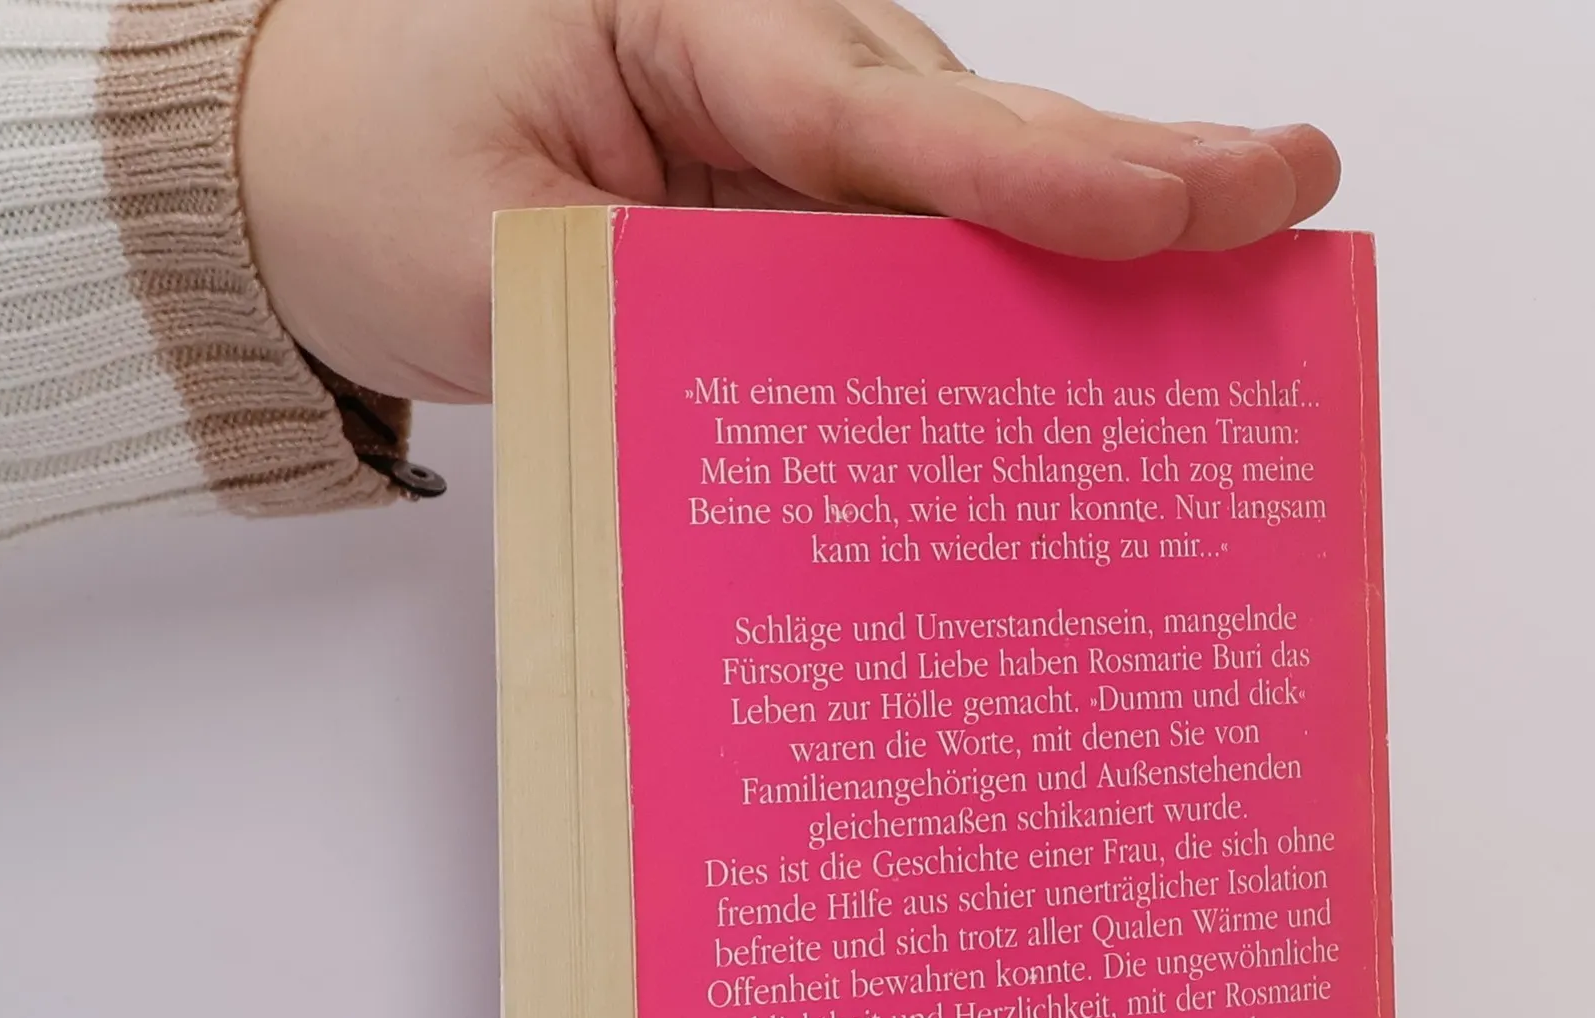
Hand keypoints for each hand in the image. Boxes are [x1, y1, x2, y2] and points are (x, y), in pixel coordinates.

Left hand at [239, 0, 1339, 402]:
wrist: (301, 171)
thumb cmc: (381, 175)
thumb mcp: (516, 265)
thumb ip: (695, 316)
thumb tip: (861, 402)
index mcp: (694, 17)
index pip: (898, 117)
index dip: (1061, 170)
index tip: (1216, 194)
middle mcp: (773, 47)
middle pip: (980, 139)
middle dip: (1134, 190)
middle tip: (1292, 210)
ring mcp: (795, 115)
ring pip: (970, 197)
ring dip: (1078, 267)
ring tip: (1232, 314)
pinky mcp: (795, 182)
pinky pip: (917, 244)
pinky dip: (991, 308)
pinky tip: (1076, 367)